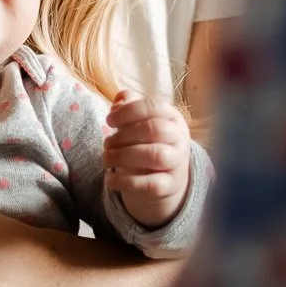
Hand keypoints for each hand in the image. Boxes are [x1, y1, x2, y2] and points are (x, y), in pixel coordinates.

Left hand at [105, 92, 192, 227]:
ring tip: (106, 158)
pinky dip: (125, 182)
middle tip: (107, 143)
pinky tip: (109, 179)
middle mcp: (179, 138)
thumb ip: (129, 106)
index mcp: (173, 117)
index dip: (128, 111)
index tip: (109, 120)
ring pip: (155, 156)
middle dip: (124, 135)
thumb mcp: (140, 122)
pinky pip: (150, 184)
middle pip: (154, 130)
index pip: (154, 106)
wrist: (166, 179)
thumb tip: (118, 100)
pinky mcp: (170, 186)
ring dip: (123, 156)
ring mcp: (177, 163)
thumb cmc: (147, 143)